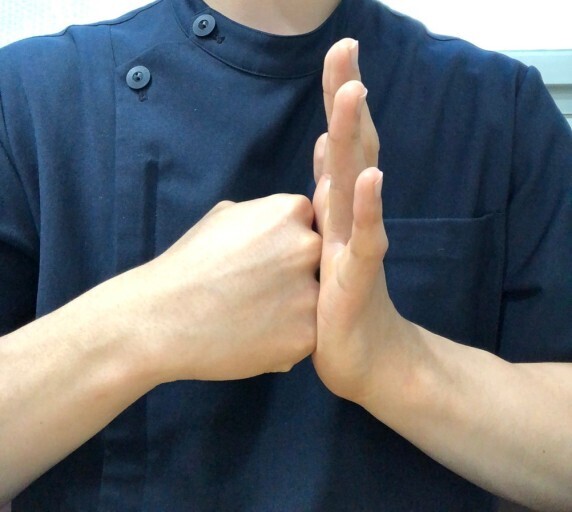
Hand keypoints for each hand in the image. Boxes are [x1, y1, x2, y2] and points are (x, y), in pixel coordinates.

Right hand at [119, 195, 320, 382]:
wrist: (161, 319)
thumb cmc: (189, 264)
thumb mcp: (224, 218)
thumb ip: (264, 215)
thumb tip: (287, 221)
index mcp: (289, 212)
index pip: (311, 224)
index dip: (288, 245)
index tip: (264, 261)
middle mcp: (307, 247)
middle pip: (318, 260)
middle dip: (296, 275)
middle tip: (260, 291)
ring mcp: (310, 293)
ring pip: (316, 300)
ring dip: (294, 309)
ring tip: (256, 317)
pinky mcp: (307, 336)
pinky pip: (307, 335)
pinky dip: (286, 339)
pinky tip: (256, 338)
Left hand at [312, 39, 407, 403]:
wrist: (365, 361)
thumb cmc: (338, 305)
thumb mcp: (322, 249)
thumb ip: (323, 207)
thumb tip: (319, 167)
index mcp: (334, 213)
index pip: (337, 149)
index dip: (337, 106)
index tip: (336, 61)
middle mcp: (348, 220)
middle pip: (349, 149)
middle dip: (346, 99)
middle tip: (345, 49)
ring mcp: (355, 245)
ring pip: (355, 183)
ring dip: (355, 137)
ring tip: (356, 92)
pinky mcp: (358, 277)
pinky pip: (364, 239)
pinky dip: (368, 207)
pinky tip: (371, 177)